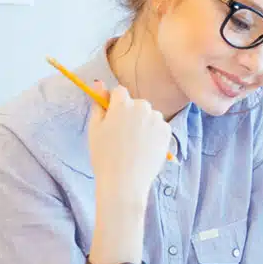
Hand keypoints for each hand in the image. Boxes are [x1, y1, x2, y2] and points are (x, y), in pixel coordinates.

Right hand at [88, 83, 171, 203]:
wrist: (125, 181)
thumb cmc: (104, 156)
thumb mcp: (95, 128)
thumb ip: (98, 103)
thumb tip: (98, 82)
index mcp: (122, 104)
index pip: (119, 91)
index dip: (115, 103)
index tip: (112, 116)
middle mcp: (142, 107)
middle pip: (136, 103)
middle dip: (130, 113)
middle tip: (122, 134)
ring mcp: (157, 119)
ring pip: (149, 115)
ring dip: (143, 123)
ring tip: (134, 144)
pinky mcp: (167, 131)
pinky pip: (159, 126)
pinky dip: (154, 133)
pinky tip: (145, 147)